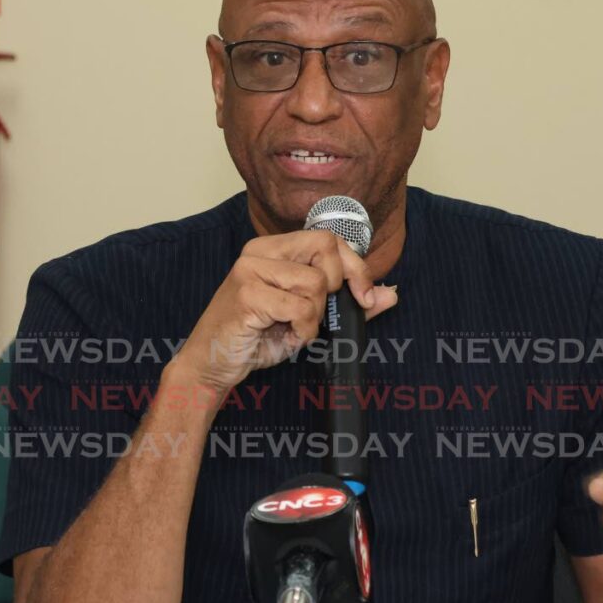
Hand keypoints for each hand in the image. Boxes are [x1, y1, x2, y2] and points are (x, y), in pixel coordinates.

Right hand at [170, 229, 397, 398]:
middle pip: (326, 249)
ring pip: (316, 283)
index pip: (329, 238)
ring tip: (292, 327)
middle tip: (317, 314)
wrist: (212, 364)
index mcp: (274, 248)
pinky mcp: (247, 293)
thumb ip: (350, 304)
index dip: (356, 266)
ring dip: (315, 316)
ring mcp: (250, 270)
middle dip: (336, 287)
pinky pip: (300, 307)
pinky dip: (302, 330)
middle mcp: (260, 251)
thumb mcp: (310, 317)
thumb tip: (391, 293)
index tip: (364, 296)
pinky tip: (285, 336)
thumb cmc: (258, 338)